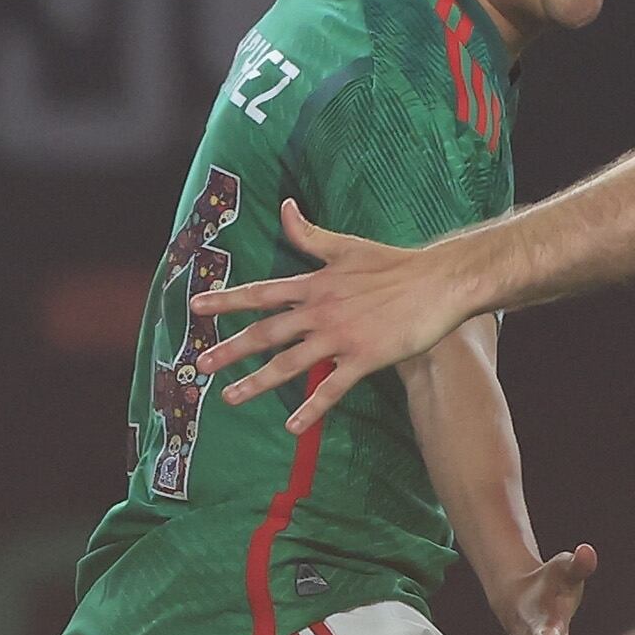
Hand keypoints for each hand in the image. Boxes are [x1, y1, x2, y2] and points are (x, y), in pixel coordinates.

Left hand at [191, 201, 487, 431]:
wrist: (438, 282)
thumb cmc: (395, 263)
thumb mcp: (346, 245)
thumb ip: (309, 234)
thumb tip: (284, 207)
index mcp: (314, 284)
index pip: (261, 293)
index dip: (227, 299)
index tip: (196, 306)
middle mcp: (320, 311)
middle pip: (266, 333)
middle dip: (230, 349)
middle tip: (200, 366)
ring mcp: (341, 337)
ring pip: (290, 364)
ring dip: (258, 383)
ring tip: (231, 398)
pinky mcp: (364, 359)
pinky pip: (331, 389)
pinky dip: (311, 409)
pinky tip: (292, 427)